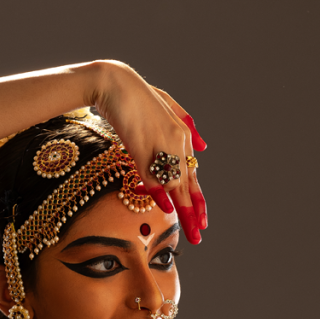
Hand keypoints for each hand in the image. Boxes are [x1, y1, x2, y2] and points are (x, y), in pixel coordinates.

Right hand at [89, 61, 206, 243]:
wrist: (115, 83)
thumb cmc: (137, 96)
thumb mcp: (167, 107)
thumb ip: (187, 124)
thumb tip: (205, 146)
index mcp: (183, 135)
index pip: (192, 175)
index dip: (197, 200)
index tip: (202, 220)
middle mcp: (177, 142)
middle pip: (189, 185)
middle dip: (194, 213)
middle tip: (200, 235)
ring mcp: (162, 146)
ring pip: (176, 185)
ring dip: (183, 211)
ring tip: (190, 234)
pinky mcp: (143, 148)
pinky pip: (154, 177)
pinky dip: (160, 193)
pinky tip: (167, 209)